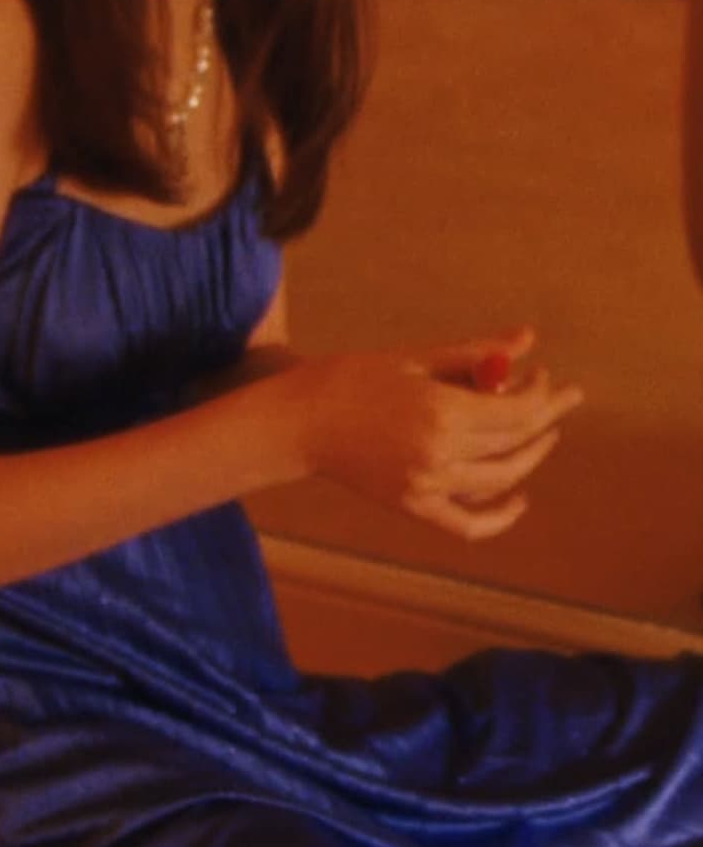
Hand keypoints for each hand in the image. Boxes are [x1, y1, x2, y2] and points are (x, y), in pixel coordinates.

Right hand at [303, 328, 583, 539]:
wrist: (302, 421)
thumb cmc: (354, 378)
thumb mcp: (416, 358)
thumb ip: (475, 354)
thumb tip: (527, 340)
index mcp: (442, 411)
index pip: (517, 410)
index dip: (540, 392)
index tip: (543, 374)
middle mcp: (441, 454)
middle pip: (514, 442)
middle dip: (544, 416)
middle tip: (560, 396)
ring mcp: (428, 485)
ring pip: (501, 479)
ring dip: (529, 456)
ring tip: (541, 433)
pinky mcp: (415, 506)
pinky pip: (469, 524)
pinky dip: (499, 517)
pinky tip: (518, 499)